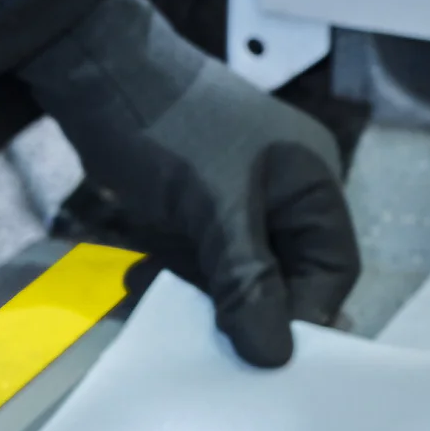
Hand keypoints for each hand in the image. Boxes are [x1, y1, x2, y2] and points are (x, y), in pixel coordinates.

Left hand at [19, 0, 359, 366]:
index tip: (269, 355)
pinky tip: (140, 280)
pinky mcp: (195, 214)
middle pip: (286, 280)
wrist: (97, 73)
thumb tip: (275, 357)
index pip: (332, 270)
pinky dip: (173, 278)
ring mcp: (237, 206)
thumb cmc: (172, 129)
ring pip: (238, 279)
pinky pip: (198, 265)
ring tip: (168, 307)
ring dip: (203, 299)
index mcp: (311, 185)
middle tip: (216, 347)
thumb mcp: (215, 208)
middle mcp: (283, 198)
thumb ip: (248, 282)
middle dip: (250, 312)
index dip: (306, 315)